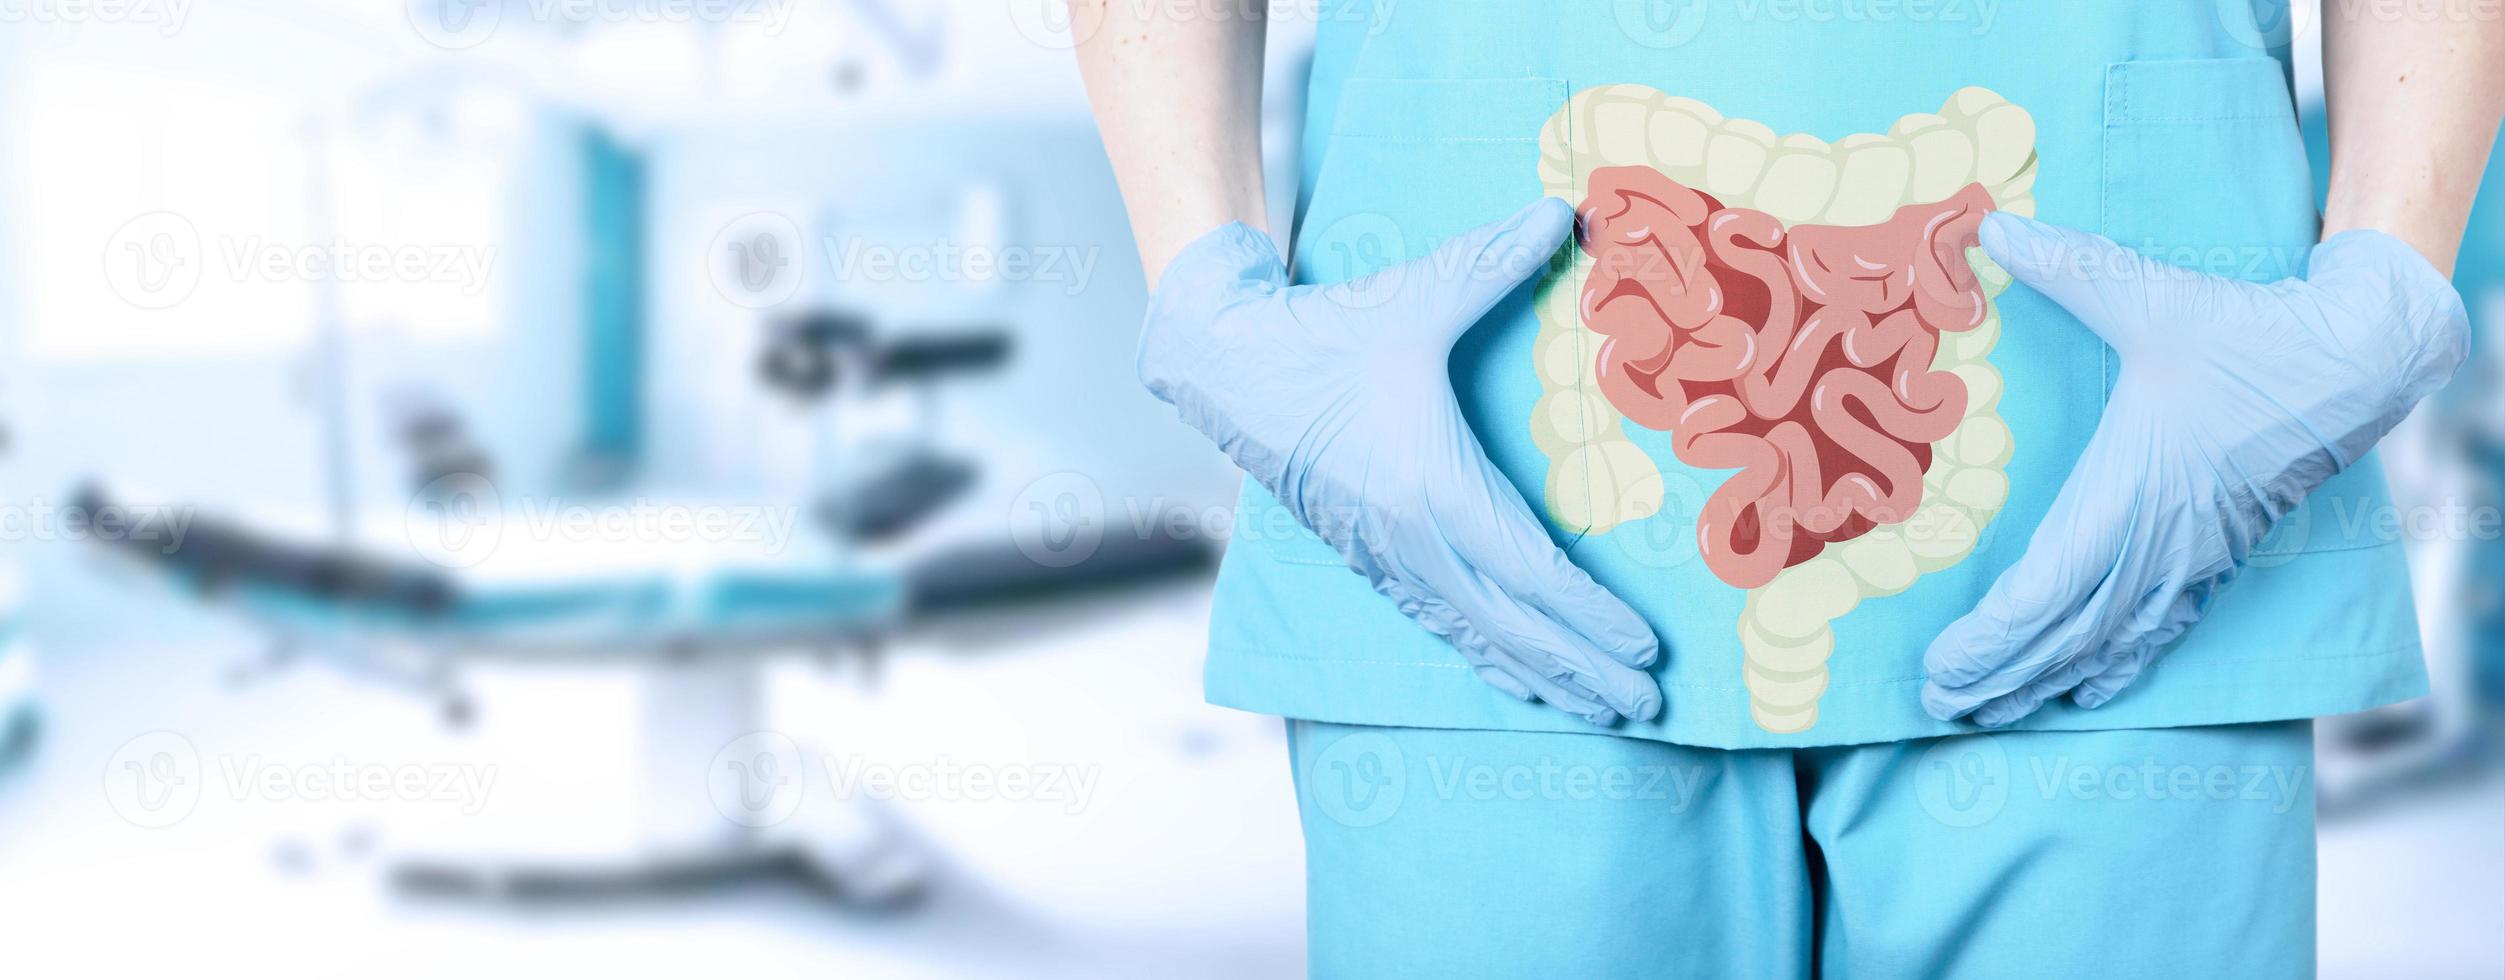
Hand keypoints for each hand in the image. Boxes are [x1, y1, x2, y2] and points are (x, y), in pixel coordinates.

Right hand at [1140, 199, 1662, 724]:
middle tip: (1647, 703)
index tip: (1646, 645)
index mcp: (1430, 485)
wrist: (1225, 365)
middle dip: (1584, 667)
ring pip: (1476, 637)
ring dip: (1541, 676)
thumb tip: (1566, 212)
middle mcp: (1411, 537)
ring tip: (1600, 709)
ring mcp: (1385, 556)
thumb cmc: (1322, 332)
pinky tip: (1520, 680)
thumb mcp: (1414, 294)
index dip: (1591, 614)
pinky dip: (1486, 658)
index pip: (1530, 569)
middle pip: (1513, 624)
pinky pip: (1439, 625)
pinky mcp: (1366, 558)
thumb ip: (1492, 261)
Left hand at [1923, 213, 2468, 725]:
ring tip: (1989, 712)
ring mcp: (2194, 555)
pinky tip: (2090, 692)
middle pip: (2068, 631)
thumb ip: (2070, 266)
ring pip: (2111, 641)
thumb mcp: (2153, 295)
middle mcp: (2160, 538)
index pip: (2049, 585)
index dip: (1994, 637)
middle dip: (2001, 675)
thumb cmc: (2249, 332)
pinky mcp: (2222, 556)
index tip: (1944, 665)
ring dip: (2047, 681)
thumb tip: (1990, 225)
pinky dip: (2119, 664)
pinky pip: (2164, 628)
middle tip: (1938, 706)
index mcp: (2133, 487)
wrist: (2357, 360)